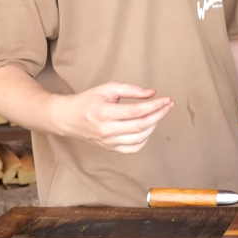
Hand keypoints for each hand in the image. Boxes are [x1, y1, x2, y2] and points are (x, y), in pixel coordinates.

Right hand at [51, 82, 173, 153]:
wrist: (68, 118)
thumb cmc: (89, 100)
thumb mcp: (108, 88)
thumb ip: (131, 90)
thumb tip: (152, 93)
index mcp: (104, 112)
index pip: (137, 111)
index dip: (156, 105)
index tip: (168, 99)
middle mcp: (106, 129)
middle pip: (141, 125)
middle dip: (159, 114)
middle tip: (169, 105)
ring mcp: (108, 142)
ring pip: (140, 138)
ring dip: (154, 126)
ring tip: (158, 114)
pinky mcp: (109, 148)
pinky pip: (133, 148)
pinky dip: (144, 139)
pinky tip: (147, 128)